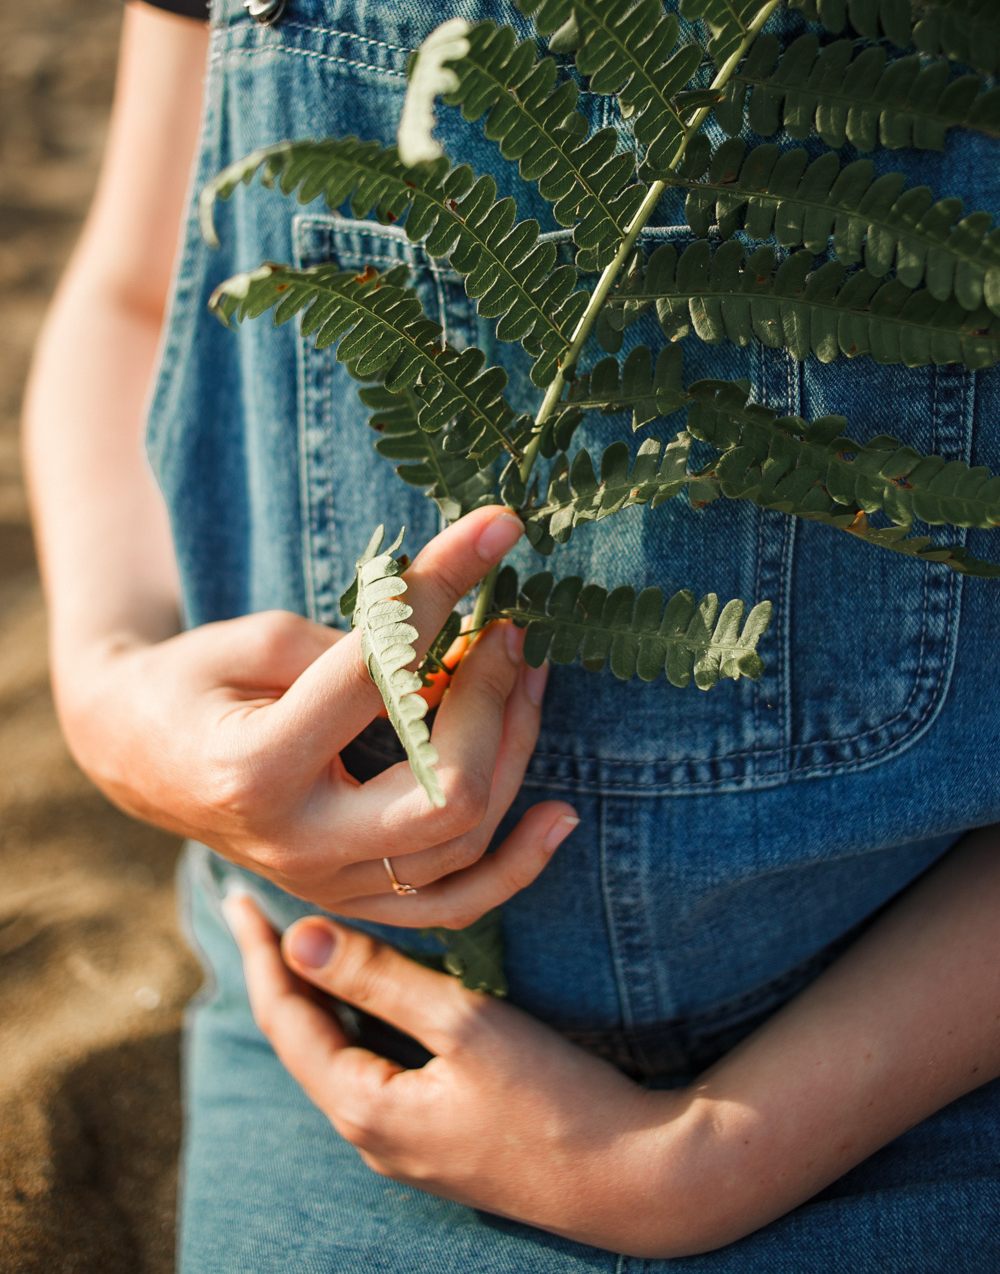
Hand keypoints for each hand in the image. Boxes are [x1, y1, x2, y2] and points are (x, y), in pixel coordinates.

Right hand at [62, 506, 578, 922]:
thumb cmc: (193, 683)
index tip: (496, 532)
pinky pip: (455, 904)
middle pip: (446, 790)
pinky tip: (561, 815)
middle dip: (493, 701)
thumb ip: (357, 643)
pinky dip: (516, 865)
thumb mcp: (255, 640)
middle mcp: (297, 844)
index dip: (444, 594)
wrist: (138, 759)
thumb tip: (464, 627)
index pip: (379, 677)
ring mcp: (328, 885)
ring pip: (463, 842)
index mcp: (257, 769)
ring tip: (529, 676)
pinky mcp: (353, 900)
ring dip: (516, 751)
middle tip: (507, 631)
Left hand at [225, 896, 674, 1256]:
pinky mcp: (439, 1139)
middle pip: (301, 1039)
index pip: (285, 1019)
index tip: (237, 898)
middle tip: (253, 910)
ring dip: (314, 997)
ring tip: (295, 942)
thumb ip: (379, 979)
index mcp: (364, 1107)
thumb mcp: (464, 1024)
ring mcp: (404, 1143)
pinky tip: (362, 996)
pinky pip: (370, 1070)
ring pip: (335, 1055)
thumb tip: (297, 936)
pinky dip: (352, 1020)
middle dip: (276, 972)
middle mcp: (371, 1134)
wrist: (636, 1180)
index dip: (259, 954)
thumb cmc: (554, 1099)